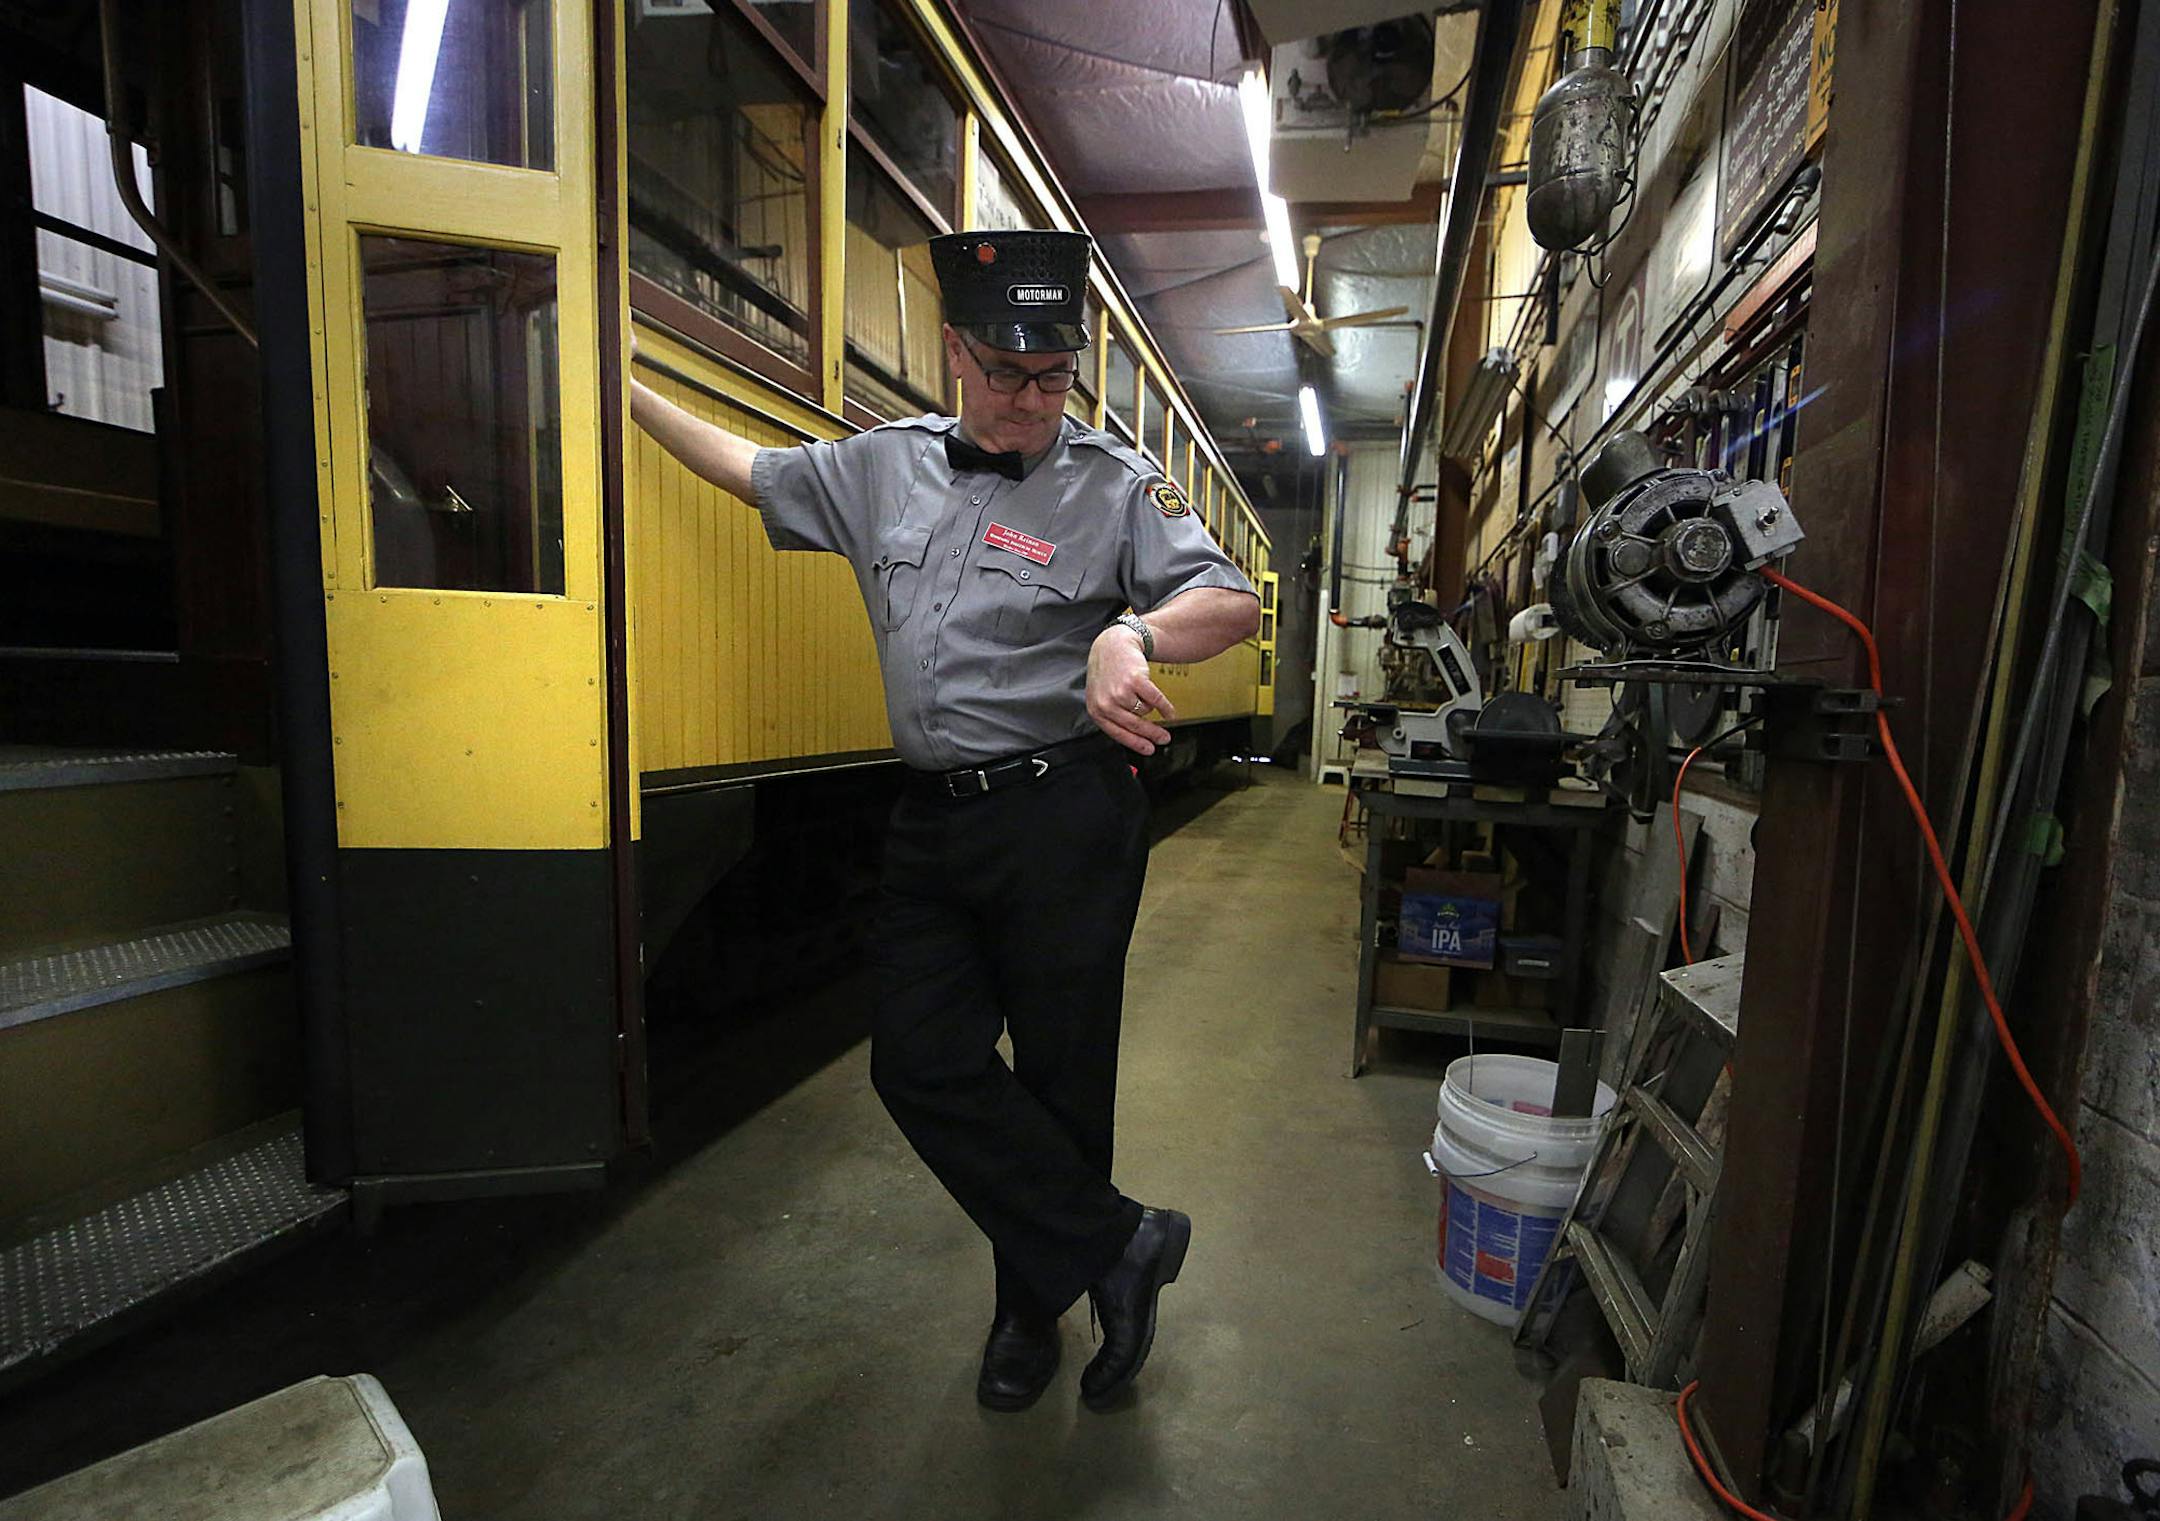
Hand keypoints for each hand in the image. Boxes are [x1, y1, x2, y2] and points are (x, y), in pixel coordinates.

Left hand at [1087, 626, 1175, 755]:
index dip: (1137, 744)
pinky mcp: (1135, 680)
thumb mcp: (1102, 696)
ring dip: (1147, 705)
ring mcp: (1120, 691)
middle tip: (1164, 739)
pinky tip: (1170, 712)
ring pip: (1145, 711)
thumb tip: (1137, 737)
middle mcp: (1106, 702)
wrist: (1112, 645)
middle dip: (1153, 735)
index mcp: (1096, 710)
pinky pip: (1155, 701)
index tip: (1150, 750)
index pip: (1118, 733)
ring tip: (1142, 694)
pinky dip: (1165, 707)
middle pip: (1135, 726)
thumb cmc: (1108, 672)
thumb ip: (1114, 716)